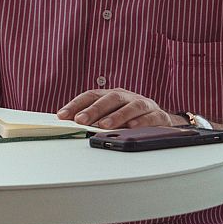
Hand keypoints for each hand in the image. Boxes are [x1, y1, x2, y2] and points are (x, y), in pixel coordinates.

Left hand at [58, 88, 181, 128]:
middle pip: (110, 99)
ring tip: (104, 126)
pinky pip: (150, 117)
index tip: (62, 115)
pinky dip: (141, 122)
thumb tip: (68, 124)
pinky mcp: (158, 116)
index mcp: (112, 95)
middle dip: (94, 110)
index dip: (76, 104)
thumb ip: (92, 119)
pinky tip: (131, 128)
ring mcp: (143, 105)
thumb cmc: (130, 117)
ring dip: (117, 116)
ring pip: (131, 107)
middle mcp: (127, 97)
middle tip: (81, 120)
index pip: (91, 95)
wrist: (160, 119)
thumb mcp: (110, 115)